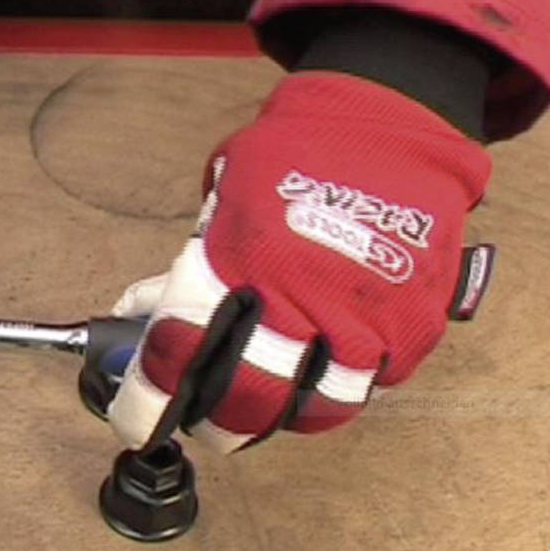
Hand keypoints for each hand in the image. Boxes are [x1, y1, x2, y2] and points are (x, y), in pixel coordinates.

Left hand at [108, 72, 493, 453]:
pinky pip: (378, 383)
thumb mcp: (224, 203)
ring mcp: (362, 313)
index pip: (177, 353)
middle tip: (214, 427)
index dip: (147, 403)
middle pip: (250, 397)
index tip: (136, 424)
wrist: (388, 123)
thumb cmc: (297, 158)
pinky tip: (330, 365)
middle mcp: (298, 295)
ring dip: (289, 414)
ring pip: (321, 406)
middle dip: (224, 425)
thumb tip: (138, 313)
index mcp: (236, 261)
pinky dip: (349, 383)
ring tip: (274, 404)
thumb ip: (186, 266)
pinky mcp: (413, 322)